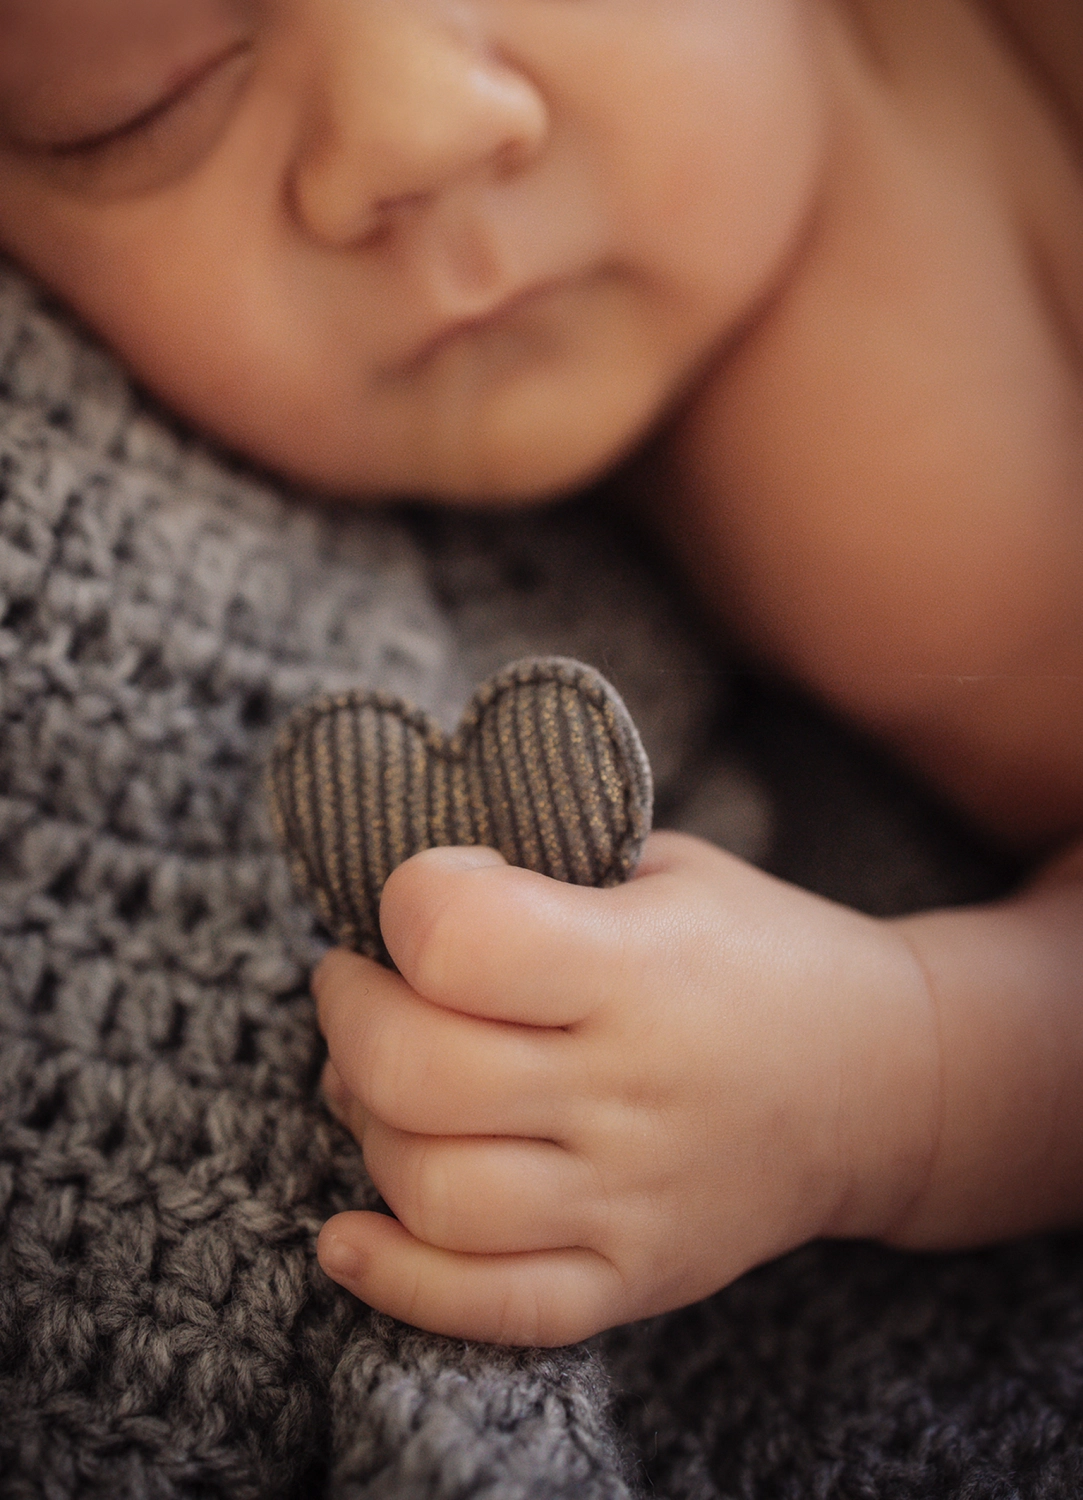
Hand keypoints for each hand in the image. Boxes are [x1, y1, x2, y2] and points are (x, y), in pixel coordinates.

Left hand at [313, 833, 936, 1344]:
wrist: (889, 1078)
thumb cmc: (761, 951)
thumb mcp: (672, 869)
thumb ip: (547, 871)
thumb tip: (400, 911)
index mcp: (644, 966)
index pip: (463, 939)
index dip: (409, 900)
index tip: (425, 892)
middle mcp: (632, 1090)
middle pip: (416, 1071)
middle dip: (348, 1012)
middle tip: (361, 981)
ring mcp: (633, 1199)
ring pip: (432, 1191)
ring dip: (366, 1126)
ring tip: (377, 1080)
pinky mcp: (637, 1276)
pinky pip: (492, 1305)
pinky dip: (398, 1280)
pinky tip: (346, 1235)